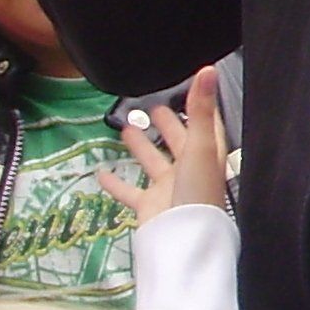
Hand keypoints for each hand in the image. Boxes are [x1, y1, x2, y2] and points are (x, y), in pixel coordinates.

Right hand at [99, 64, 227, 222]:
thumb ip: (201, 108)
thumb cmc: (197, 192)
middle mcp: (190, 170)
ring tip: (126, 128)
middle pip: (179, 141)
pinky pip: (129, 191)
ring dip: (141, 147)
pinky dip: (115, 183)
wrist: (182, 240)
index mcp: (207, 154)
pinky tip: (101, 173)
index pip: (206, 125)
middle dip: (169, 125)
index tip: (193, 89)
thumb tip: (208, 70)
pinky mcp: (149, 206)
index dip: (201, 107)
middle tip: (155, 106)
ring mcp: (168, 189)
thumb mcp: (199, 145)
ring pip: (153, 162)